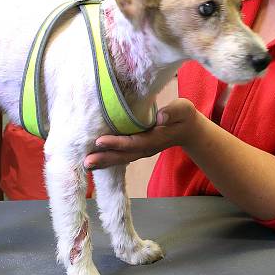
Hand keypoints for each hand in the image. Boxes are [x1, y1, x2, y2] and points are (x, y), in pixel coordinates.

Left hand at [84, 98, 201, 169]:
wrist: (188, 130)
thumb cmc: (183, 116)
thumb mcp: (183, 110)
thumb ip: (173, 112)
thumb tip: (160, 117)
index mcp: (156, 139)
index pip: (134, 142)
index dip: (117, 143)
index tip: (100, 141)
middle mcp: (147, 148)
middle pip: (124, 155)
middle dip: (105, 159)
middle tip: (86, 162)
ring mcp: (142, 150)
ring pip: (121, 158)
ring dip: (104, 162)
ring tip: (86, 165)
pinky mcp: (138, 149)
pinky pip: (121, 156)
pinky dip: (108, 159)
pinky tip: (95, 161)